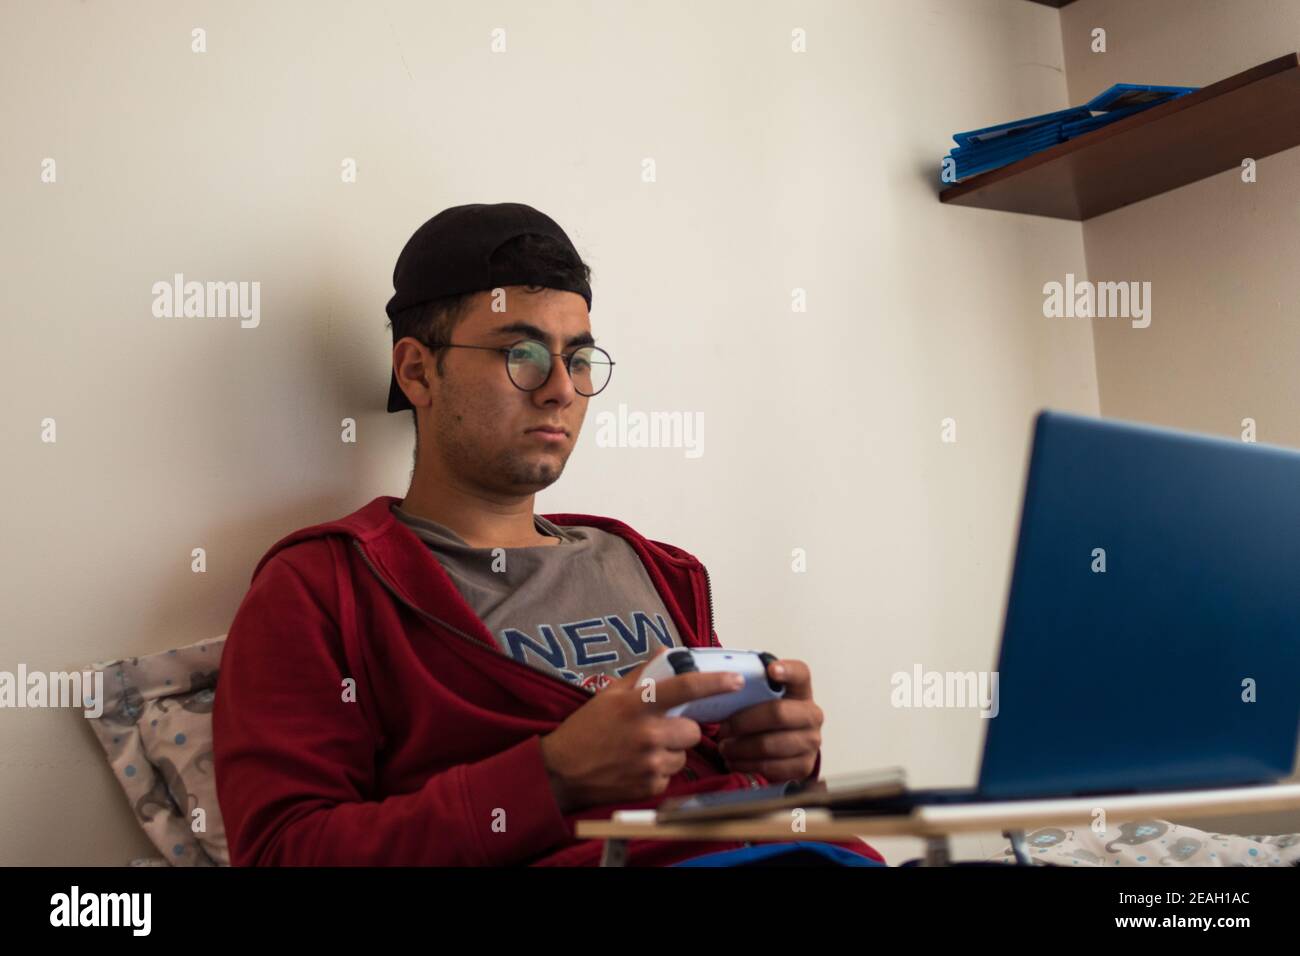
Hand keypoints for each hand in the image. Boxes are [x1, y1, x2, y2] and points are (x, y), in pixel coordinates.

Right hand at [538, 649, 745, 812]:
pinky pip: (671, 775)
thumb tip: (667, 652)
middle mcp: (648, 734)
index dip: (715, 683)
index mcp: (639, 705)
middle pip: (693, 730)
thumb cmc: (586, 728)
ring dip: (672, 751)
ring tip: (644, 749)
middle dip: (682, 729)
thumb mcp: (610, 694)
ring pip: (684, 755)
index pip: (686, 688)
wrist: (562, 771)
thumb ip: (642, 674)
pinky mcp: (650, 787)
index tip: (736, 680)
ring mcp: (650, 763)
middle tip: (661, 729)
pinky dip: (660, 771)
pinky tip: (638, 766)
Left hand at [714, 657, 822, 783]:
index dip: (788, 670)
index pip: (800, 673)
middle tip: (723, 729)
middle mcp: (811, 715)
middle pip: (778, 714)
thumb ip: (750, 688)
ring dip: (740, 748)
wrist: (782, 748)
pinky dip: (746, 765)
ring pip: (770, 745)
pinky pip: (770, 768)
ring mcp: (811, 742)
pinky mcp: (804, 766)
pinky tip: (734, 761)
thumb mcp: (761, 699)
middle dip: (744, 722)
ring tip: (724, 747)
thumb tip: (721, 684)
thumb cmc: (764, 717)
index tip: (771, 670)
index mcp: (801, 690)